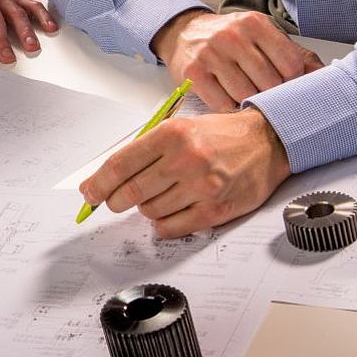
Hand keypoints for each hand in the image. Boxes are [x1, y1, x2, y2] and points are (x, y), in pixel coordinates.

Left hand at [80, 108, 291, 237]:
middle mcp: (186, 160)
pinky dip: (162, 224)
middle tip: (114, 200)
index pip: (120, 165)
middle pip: (130, 192)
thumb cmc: (218, 135)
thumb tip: (103, 180)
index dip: (98, 184)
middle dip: (114, 200)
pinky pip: (171, 227)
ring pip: (150, 211)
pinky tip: (170, 211)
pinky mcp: (216, 210)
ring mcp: (202, 187)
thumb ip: (143, 152)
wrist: (267, 142)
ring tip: (161, 194)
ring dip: (146, 207)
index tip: (89, 193)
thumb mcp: (178, 128)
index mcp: (172, 134)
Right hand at [152, 10, 322, 110]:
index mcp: (255, 23)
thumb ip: (294, 54)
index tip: (284, 84)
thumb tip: (327, 76)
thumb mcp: (262, 36)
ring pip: (245, 94)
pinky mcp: (192, 73)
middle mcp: (232, 36)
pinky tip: (228, 98)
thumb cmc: (230, 39)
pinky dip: (228, 108)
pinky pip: (221, 103)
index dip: (291, 81)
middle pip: (268, 82)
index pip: (290, 64)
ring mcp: (210, 54)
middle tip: (265, 94)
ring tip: (246, 96)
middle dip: (270, 94)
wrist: (184, 33)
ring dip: (248, 102)